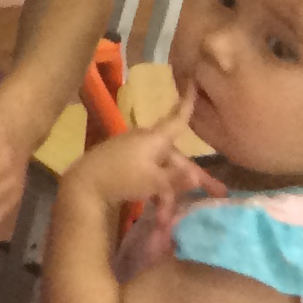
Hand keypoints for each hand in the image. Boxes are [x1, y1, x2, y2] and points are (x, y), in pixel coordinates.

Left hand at [59, 102, 223, 213]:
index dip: (188, 104)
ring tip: (168, 219)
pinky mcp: (125, 164)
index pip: (177, 119)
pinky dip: (156, 191)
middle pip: (176, 158)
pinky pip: (149, 175)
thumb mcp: (154, 181)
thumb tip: (196, 176)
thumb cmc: (122, 177)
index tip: (194, 83)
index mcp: (155, 139)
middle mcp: (146, 141)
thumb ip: (177, 179)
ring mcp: (134, 152)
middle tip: (217, 194)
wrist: (84, 184)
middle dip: (192, 180)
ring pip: (162, 171)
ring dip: (168, 194)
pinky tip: (159, 212)